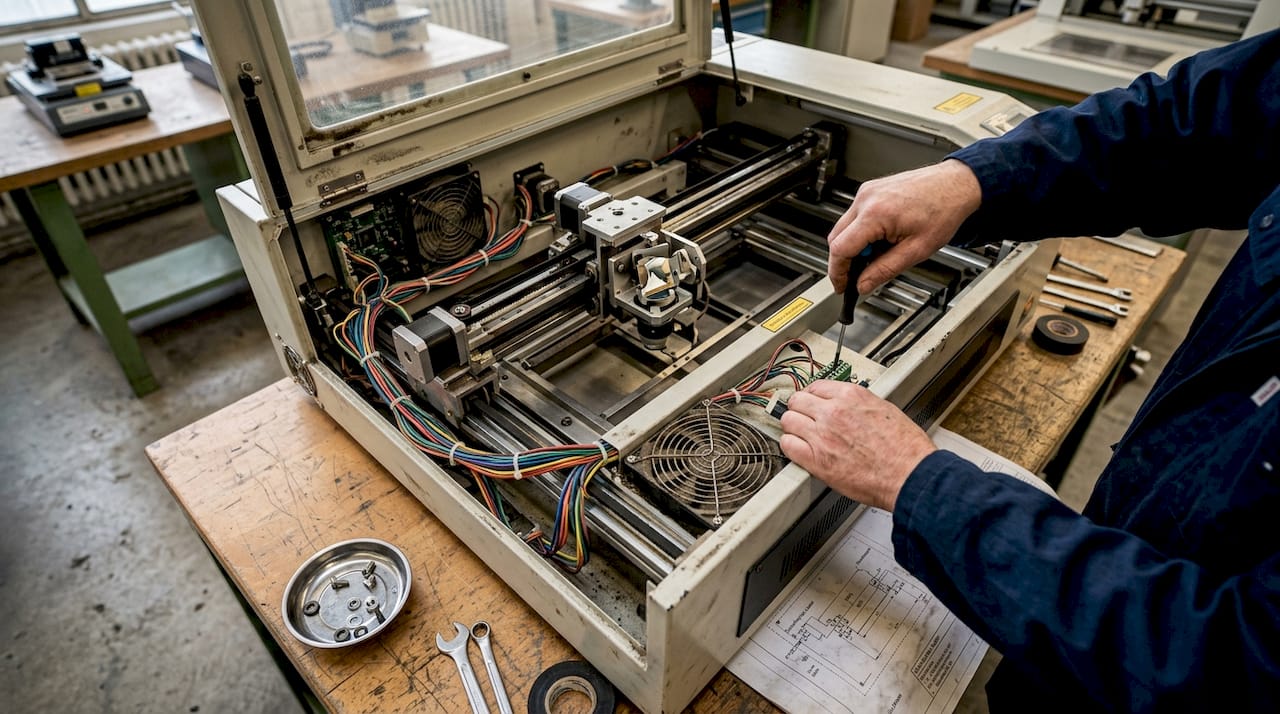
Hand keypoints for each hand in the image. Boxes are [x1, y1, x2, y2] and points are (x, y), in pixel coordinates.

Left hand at [779, 380, 935, 510]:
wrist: (910, 474)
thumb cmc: (905, 448)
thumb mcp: (885, 409)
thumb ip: (859, 404)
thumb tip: (848, 405)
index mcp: (851, 396)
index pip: (815, 386)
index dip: (812, 396)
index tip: (812, 402)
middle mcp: (833, 412)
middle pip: (797, 401)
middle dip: (799, 408)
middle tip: (802, 416)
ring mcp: (822, 435)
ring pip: (788, 421)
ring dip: (792, 426)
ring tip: (799, 433)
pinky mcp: (817, 460)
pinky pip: (788, 446)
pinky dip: (790, 446)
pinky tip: (798, 449)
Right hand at [828, 159, 981, 294]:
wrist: (955, 185)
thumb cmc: (943, 210)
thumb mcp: (916, 251)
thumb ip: (884, 270)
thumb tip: (863, 285)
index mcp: (875, 214)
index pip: (840, 249)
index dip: (837, 272)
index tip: (841, 285)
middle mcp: (866, 199)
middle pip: (835, 238)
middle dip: (844, 261)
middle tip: (858, 277)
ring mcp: (866, 192)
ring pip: (843, 227)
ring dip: (854, 246)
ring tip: (878, 254)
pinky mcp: (870, 189)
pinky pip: (854, 216)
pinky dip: (861, 232)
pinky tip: (881, 238)